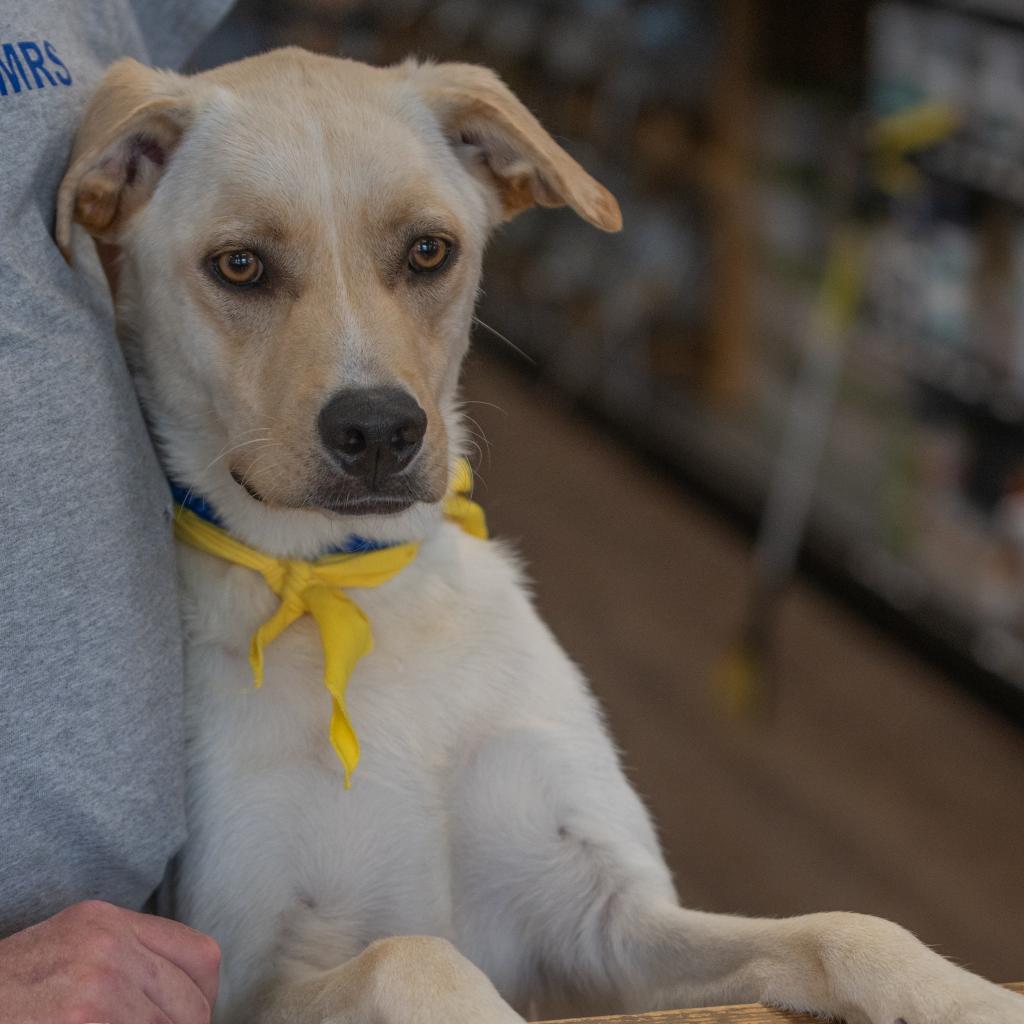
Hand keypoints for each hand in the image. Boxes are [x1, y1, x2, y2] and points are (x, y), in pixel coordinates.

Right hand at [0, 899, 219, 1023]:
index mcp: (106, 922)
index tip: (185, 1022)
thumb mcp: (65, 953)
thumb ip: (125, 962)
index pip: (203, 957)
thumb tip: (192, 1006)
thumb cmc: (5, 994)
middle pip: (191, 1008)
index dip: (202, 1001)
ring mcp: (94, 991)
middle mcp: (107, 948)